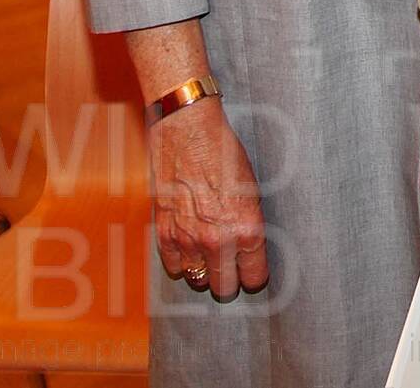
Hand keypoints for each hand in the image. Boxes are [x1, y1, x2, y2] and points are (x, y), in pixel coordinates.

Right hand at [147, 99, 269, 300]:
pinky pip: (173, 266)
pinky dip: (181, 260)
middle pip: (225, 287)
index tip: (253, 274)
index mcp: (247, 230)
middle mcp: (218, 242)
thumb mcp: (253, 190)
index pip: (255, 278)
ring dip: (204, 270)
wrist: (189, 133)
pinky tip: (189, 247)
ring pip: (197, 279)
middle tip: (232, 270)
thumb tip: (251, 249)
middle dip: (230, 281)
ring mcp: (188, 240)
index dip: (255, 277)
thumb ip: (250, 225)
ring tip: (210, 256)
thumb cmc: (226, 155)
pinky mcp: (164, 233)